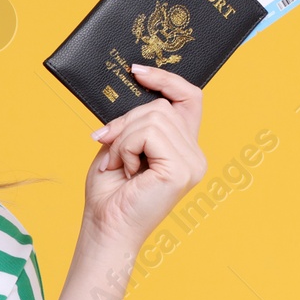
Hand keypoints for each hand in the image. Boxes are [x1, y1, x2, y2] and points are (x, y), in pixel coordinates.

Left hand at [83, 63, 207, 249]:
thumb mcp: (119, 146)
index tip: (137, 71)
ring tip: (117, 166)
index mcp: (183, 149)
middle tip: (108, 148)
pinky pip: (148, 134)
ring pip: (153, 117)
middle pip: (161, 107)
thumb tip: (134, 86)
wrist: (105, 228)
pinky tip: (124, 171)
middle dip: (126, 123)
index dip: (167, 80)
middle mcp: (195, 155)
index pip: (189, 99)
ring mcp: (192, 163)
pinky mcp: (181, 170)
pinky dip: (126, 148)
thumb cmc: (109, 194)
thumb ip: (133, 121)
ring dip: (123, 139)